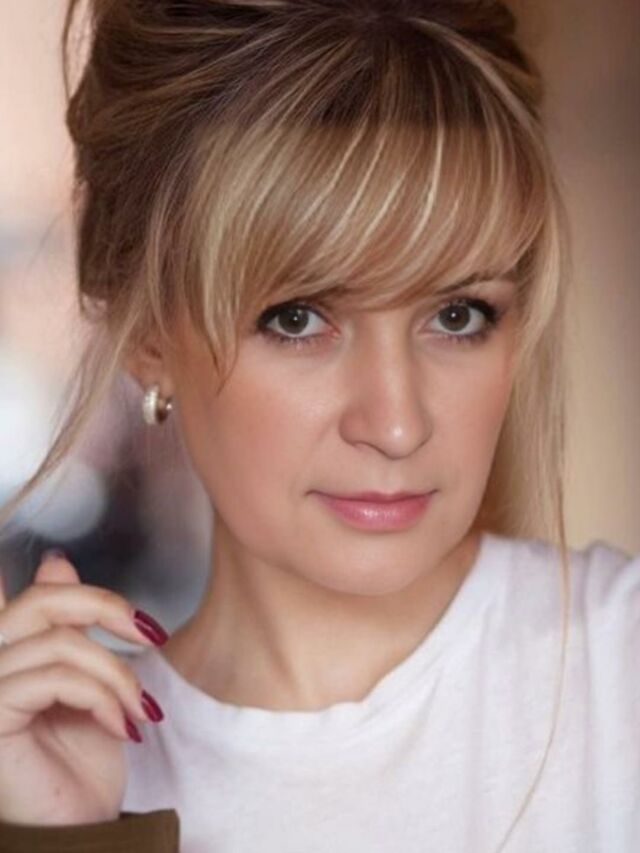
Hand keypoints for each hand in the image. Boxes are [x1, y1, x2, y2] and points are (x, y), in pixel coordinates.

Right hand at [0, 551, 166, 825]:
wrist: (77, 829)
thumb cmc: (79, 761)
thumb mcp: (84, 681)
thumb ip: (66, 626)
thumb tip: (56, 563)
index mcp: (7, 652)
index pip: (16, 596)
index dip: (49, 582)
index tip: (76, 575)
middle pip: (41, 602)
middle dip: (106, 607)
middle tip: (150, 632)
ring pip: (63, 644)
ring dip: (118, 675)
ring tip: (140, 710)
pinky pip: (58, 680)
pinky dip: (104, 698)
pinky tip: (123, 727)